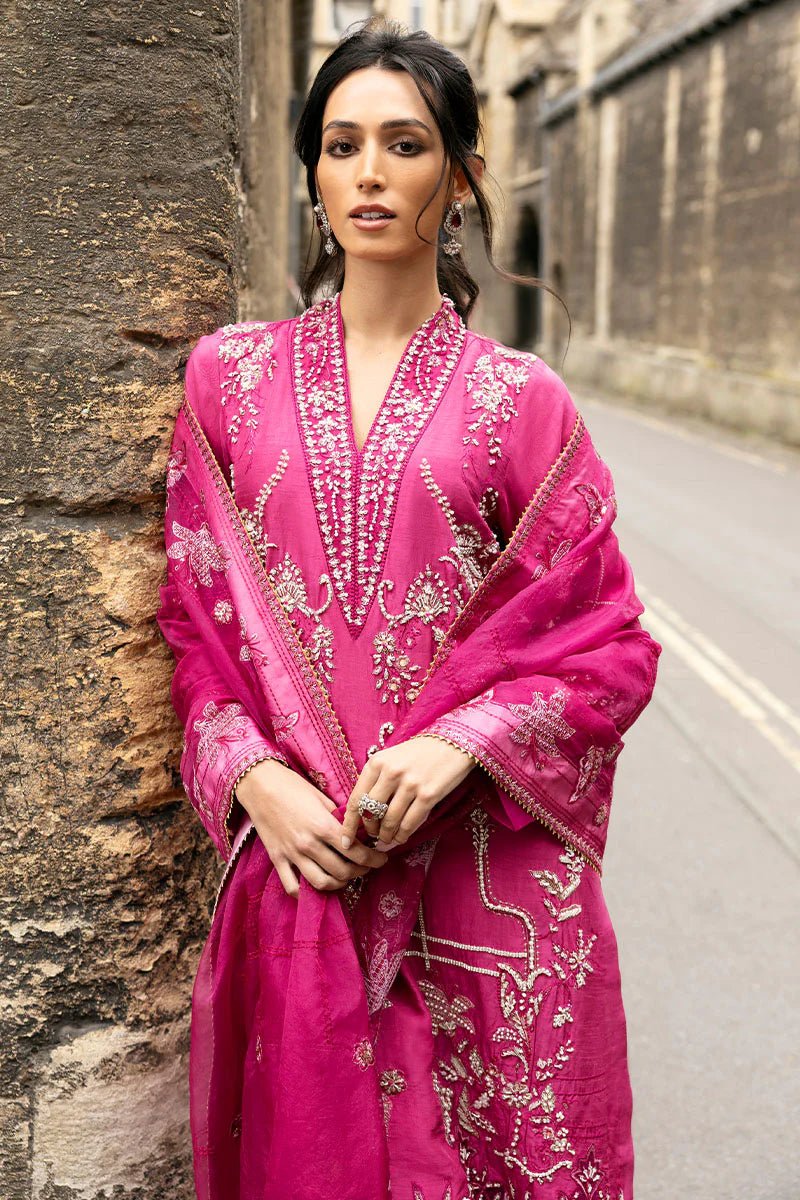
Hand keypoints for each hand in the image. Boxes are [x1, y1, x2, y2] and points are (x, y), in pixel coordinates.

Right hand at [235, 759, 388, 898]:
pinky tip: (318, 885)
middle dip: (360, 872)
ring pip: (322, 882)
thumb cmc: (292, 786)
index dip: (373, 859)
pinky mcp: (277, 859)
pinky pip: (293, 886)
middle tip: (367, 867)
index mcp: (323, 826)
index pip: (356, 852)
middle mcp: (309, 844)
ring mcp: (292, 854)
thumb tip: (356, 832)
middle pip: (342, 871)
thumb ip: (338, 818)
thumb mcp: (322, 797)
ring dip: (339, 884)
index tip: (381, 859)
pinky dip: (307, 892)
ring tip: (346, 877)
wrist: (259, 785)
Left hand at [339, 736, 475, 853]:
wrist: (453, 743)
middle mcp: (391, 773)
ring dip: (387, 836)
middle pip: (371, 813)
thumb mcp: (392, 758)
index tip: (344, 841)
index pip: (356, 799)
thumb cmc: (420, 753)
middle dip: (370, 831)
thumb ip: (376, 780)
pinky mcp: (428, 795)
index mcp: (377, 762)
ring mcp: (410, 784)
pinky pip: (409, 823)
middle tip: (373, 837)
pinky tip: (401, 837)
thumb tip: (363, 811)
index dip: (349, 824)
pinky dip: (403, 835)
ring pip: (390, 822)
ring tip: (387, 839)